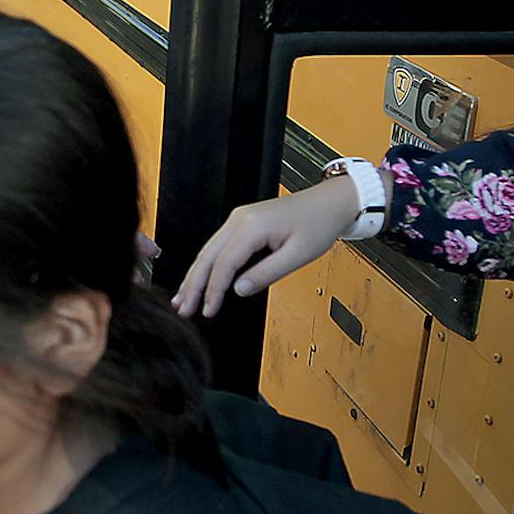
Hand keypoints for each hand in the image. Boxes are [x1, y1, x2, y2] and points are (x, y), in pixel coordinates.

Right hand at [172, 178, 360, 318]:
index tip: (208, 311)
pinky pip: (218, 247)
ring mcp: (238, 220)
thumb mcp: (298, 255)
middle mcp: (239, 220)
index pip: (224, 263)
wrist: (330, 202)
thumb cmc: (318, 225)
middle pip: (207, 256)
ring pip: (208, 251)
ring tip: (183, 299)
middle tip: (183, 309)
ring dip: (195, 277)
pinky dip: (207, 266)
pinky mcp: (242, 224)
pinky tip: (200, 280)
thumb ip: (266, 273)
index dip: (213, 290)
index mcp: (252, 226)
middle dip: (193, 285)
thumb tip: (239, 290)